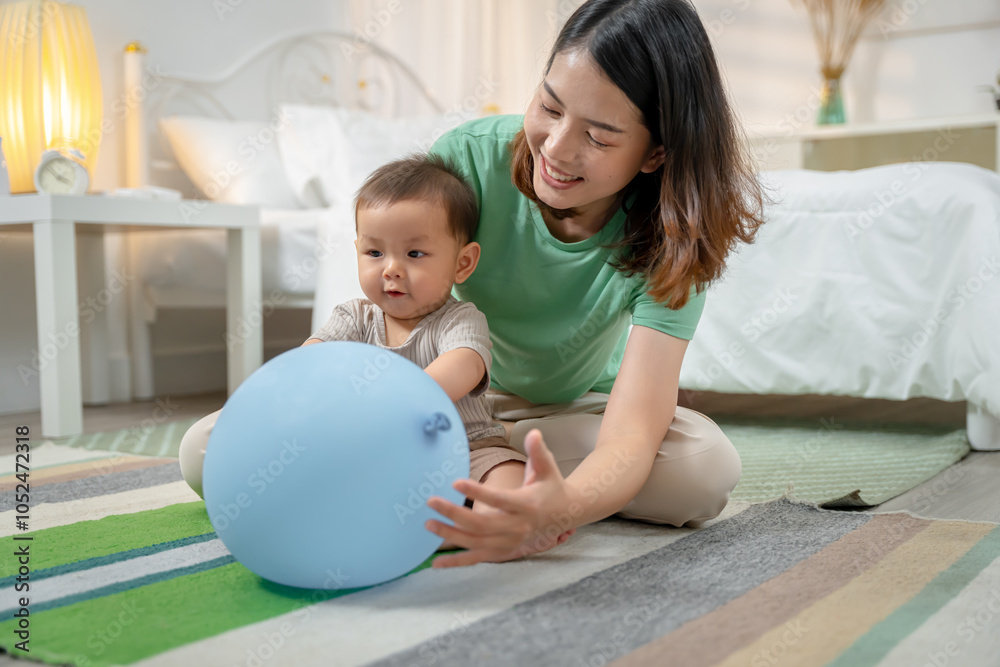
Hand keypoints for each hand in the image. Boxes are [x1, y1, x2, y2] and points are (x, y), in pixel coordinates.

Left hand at [426, 429, 576, 567]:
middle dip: (454, 514)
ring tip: (428, 524)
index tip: (455, 483)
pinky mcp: (504, 552)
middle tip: (431, 502)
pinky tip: (436, 563)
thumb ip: (538, 451)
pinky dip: (457, 563)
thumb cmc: (551, 487)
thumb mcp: (547, 467)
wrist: (564, 516)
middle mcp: (518, 527)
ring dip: (451, 535)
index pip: (499, 500)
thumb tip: (534, 433)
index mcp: (527, 505)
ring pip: (476, 543)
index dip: (477, 493)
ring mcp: (510, 543)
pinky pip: (478, 559)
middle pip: (482, 524)